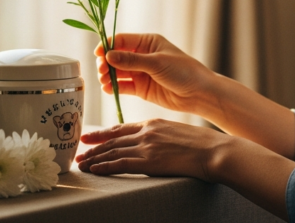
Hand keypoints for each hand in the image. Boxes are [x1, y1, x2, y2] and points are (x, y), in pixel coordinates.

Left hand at [77, 119, 294, 219]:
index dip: (104, 133)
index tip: (91, 137)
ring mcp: (147, 146)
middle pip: (113, 140)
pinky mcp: (150, 161)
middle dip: (94, 147)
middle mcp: (146, 132)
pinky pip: (121, 164)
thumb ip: (162, 137)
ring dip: (95, 159)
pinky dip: (105, 167)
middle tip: (80, 152)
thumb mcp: (178, 133)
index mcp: (153, 124)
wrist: (214, 151)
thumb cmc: (202, 145)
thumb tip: (157, 146)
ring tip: (82, 164)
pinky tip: (96, 170)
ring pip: (113, 152)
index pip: (122, 128)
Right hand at [96, 33, 216, 114]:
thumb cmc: (183, 71)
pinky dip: (114, 87)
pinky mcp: (141, 88)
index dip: (108, 46)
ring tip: (104, 81)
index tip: (98, 54)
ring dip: (108, 75)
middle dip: (106, 63)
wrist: (198, 94)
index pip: (122, 40)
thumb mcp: (157, 63)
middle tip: (102, 71)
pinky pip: (123, 86)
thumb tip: (108, 56)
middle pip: (116, 57)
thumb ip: (132, 61)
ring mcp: (141, 72)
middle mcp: (142, 56)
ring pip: (118, 72)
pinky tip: (108, 89)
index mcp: (148, 42)